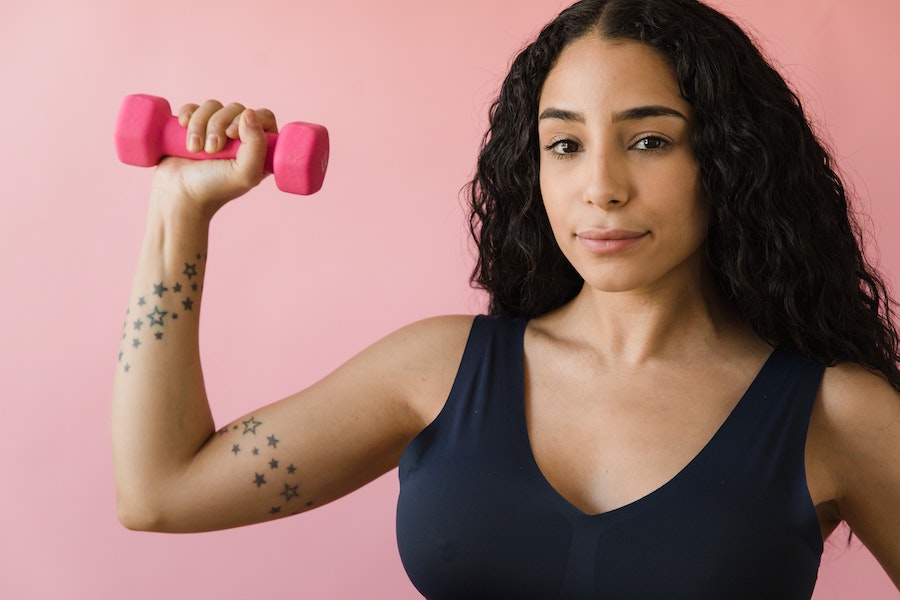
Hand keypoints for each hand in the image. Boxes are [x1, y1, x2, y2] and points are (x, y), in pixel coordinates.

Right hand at [150, 100, 278, 218]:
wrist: (178, 195)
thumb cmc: (214, 188)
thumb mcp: (245, 173)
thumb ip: (257, 145)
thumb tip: (249, 113)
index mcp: (258, 149)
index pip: (263, 116)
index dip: (249, 118)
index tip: (232, 134)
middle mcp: (239, 138)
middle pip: (236, 108)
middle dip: (218, 125)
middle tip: (211, 150)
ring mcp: (216, 131)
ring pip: (213, 106)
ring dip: (200, 124)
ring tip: (194, 149)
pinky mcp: (194, 127)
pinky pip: (193, 107)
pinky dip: (187, 115)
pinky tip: (182, 127)